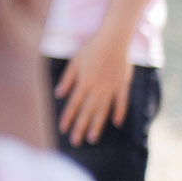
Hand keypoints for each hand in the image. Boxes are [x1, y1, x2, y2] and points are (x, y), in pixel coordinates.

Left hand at [52, 16, 136, 145]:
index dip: (68, 117)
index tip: (62, 130)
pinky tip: (116, 123)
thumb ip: (67, 79)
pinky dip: (119, 112)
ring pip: (103, 110)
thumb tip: (58, 94)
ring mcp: (112, 87)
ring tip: (93, 138)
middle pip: (87, 111)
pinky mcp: (123, 84)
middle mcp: (98, 88)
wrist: (114, 39)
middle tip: (76, 142)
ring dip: (97, 125)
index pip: (74, 104)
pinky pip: (122, 101)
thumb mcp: (74, 62)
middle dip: (80, 127)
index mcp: (84, 83)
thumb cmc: (91, 48)